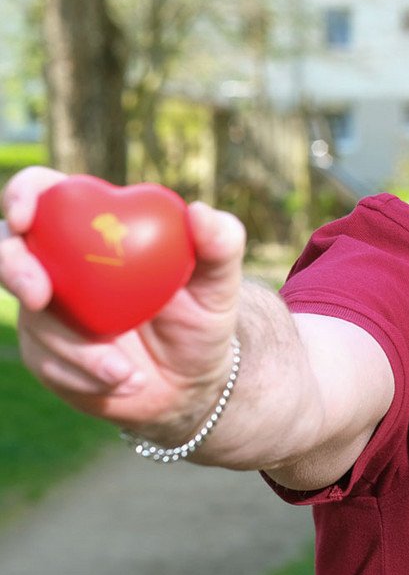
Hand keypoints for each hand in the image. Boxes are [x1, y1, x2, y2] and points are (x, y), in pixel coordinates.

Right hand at [0, 167, 246, 439]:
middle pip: (9, 249)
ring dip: (78, 349)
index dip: (25, 194)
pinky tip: (125, 382)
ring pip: (33, 319)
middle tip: (42, 295)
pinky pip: (47, 362)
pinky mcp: (46, 352)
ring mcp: (49, 309)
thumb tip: (199, 211)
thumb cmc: (205, 316)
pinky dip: (85, 375)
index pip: (48, 193)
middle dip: (15, 268)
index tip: (27, 216)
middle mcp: (64, 263)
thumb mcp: (221, 281)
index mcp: (99, 227)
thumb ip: (221, 242)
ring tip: (128, 372)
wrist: (192, 380)